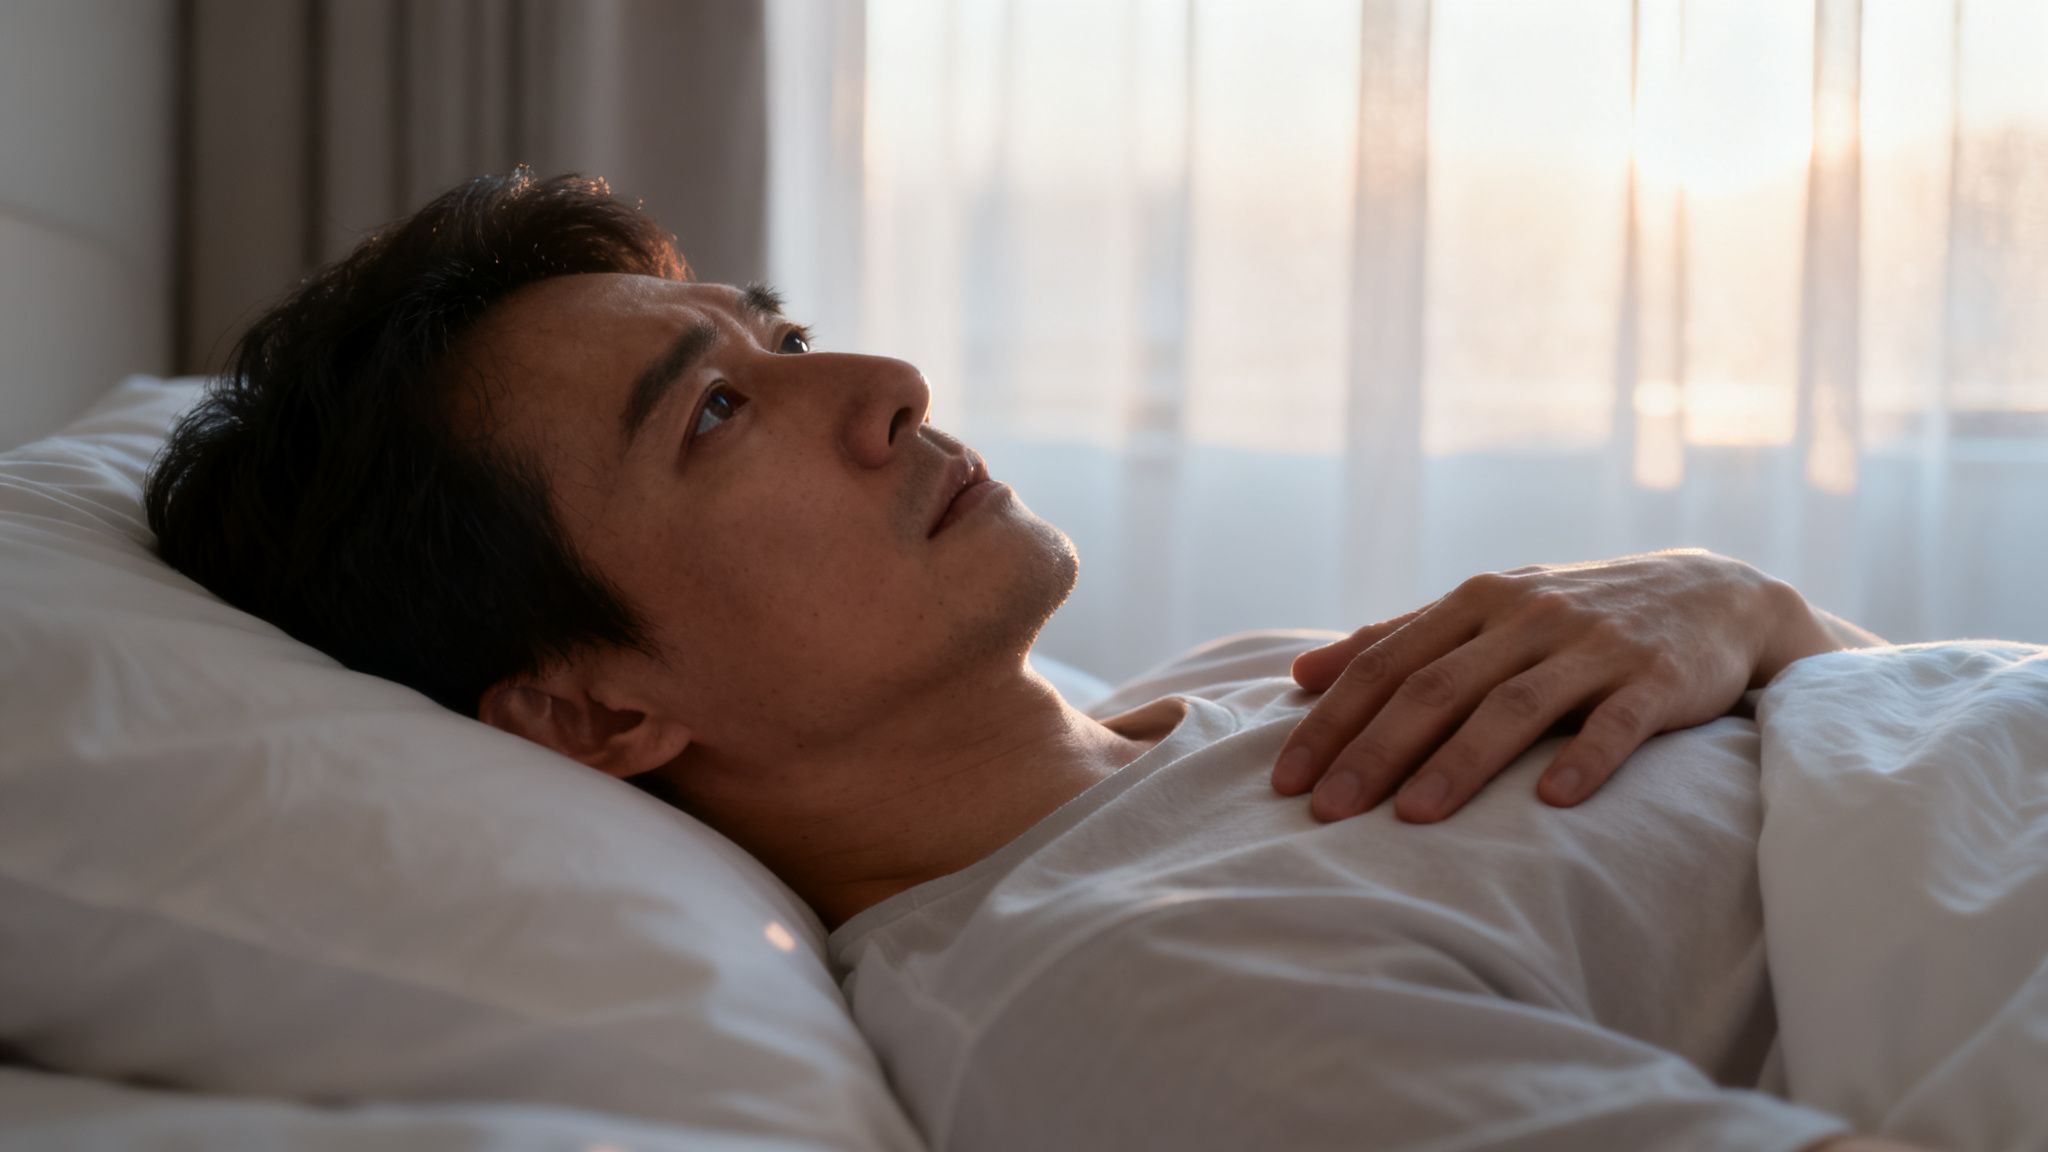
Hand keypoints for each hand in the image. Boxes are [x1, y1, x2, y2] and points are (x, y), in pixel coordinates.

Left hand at [1272, 550, 1844, 823]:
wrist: (1716, 595)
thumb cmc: (1576, 615)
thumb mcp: (1485, 610)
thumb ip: (1397, 639)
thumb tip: (1301, 674)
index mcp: (1476, 602)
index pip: (1386, 664)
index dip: (1332, 721)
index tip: (1286, 779)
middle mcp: (1526, 617)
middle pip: (1435, 687)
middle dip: (1374, 751)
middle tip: (1326, 812)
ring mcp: (1593, 647)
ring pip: (1513, 707)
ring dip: (1459, 764)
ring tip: (1412, 818)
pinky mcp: (1657, 679)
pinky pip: (1616, 723)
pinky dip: (1584, 759)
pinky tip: (1553, 803)